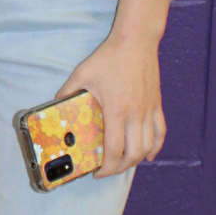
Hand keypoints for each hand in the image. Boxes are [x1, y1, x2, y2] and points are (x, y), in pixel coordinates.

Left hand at [56, 33, 166, 177]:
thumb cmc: (109, 58)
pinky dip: (156, 147)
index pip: (115, 150)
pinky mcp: (157, 105)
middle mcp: (136, 114)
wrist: (136, 42)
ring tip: (123, 163)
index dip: (107, 167)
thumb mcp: (81, 74)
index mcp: (116, 111)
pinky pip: (161, 132)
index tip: (97, 172)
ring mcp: (149, 110)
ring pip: (149, 146)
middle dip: (120, 168)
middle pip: (133, 154)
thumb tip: (54, 104)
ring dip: (136, 160)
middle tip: (107, 170)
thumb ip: (67, 92)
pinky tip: (149, 154)